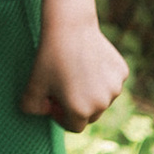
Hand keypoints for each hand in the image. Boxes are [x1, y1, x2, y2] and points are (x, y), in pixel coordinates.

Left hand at [21, 14, 126, 133]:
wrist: (69, 27)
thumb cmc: (50, 57)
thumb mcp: (33, 84)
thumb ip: (31, 107)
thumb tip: (43, 113)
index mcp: (80, 111)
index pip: (74, 126)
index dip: (61, 117)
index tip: (53, 102)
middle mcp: (102, 103)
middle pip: (90, 115)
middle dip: (77, 107)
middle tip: (63, 87)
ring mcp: (115, 87)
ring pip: (102, 98)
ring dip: (90, 92)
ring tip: (75, 72)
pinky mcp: (122, 72)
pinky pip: (111, 82)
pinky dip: (102, 78)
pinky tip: (88, 62)